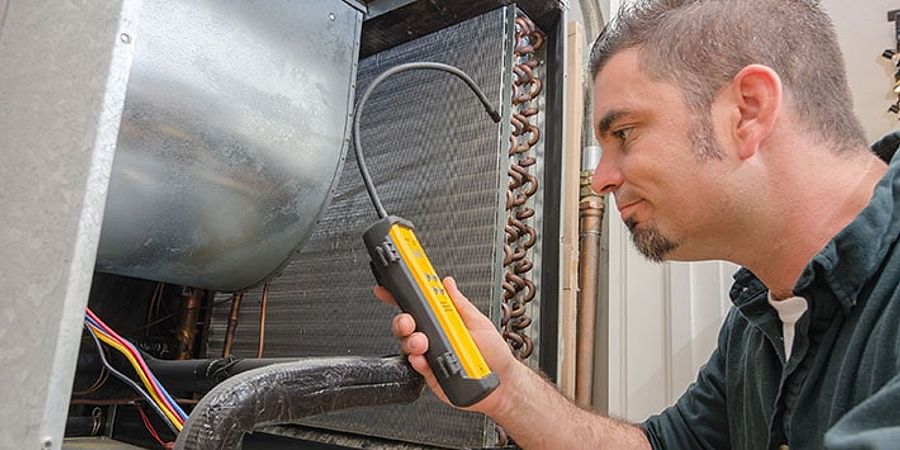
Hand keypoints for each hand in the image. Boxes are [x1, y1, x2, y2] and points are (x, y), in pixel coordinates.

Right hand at [374, 276, 518, 415]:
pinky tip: (423, 359)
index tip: (388, 288)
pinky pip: (416, 365)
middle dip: (402, 320)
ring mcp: (430, 355)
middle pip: (406, 324)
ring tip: (424, 343)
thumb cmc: (494, 354)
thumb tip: (447, 283)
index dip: (401, 295)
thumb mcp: (479, 322)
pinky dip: (417, 361)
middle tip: (409, 321)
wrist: (501, 386)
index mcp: (443, 320)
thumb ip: (459, 303)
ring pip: (408, 345)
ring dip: (412, 341)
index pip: (418, 305)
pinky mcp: (429, 374)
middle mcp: (434, 336)